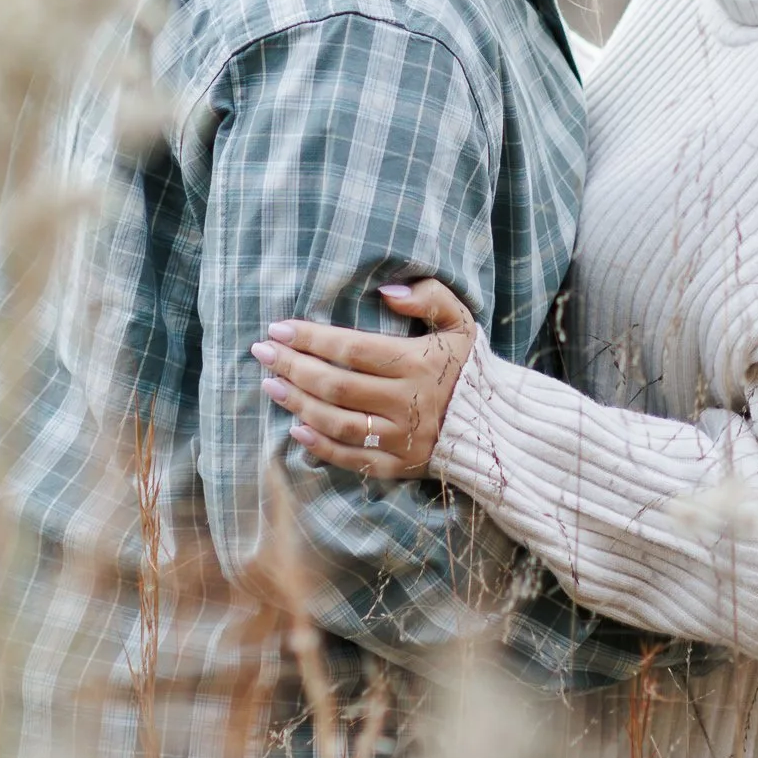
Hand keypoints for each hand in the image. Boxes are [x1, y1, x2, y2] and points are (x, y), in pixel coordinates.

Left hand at [251, 279, 474, 481]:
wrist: (495, 425)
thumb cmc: (468, 368)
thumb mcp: (461, 321)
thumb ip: (429, 297)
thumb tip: (386, 291)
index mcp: (417, 363)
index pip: (352, 349)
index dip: (311, 338)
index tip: (279, 328)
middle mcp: (406, 402)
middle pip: (336, 385)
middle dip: (293, 367)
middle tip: (262, 352)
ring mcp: (400, 438)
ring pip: (337, 423)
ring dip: (297, 404)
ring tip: (270, 385)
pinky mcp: (398, 465)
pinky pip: (351, 459)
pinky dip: (320, 446)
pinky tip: (296, 428)